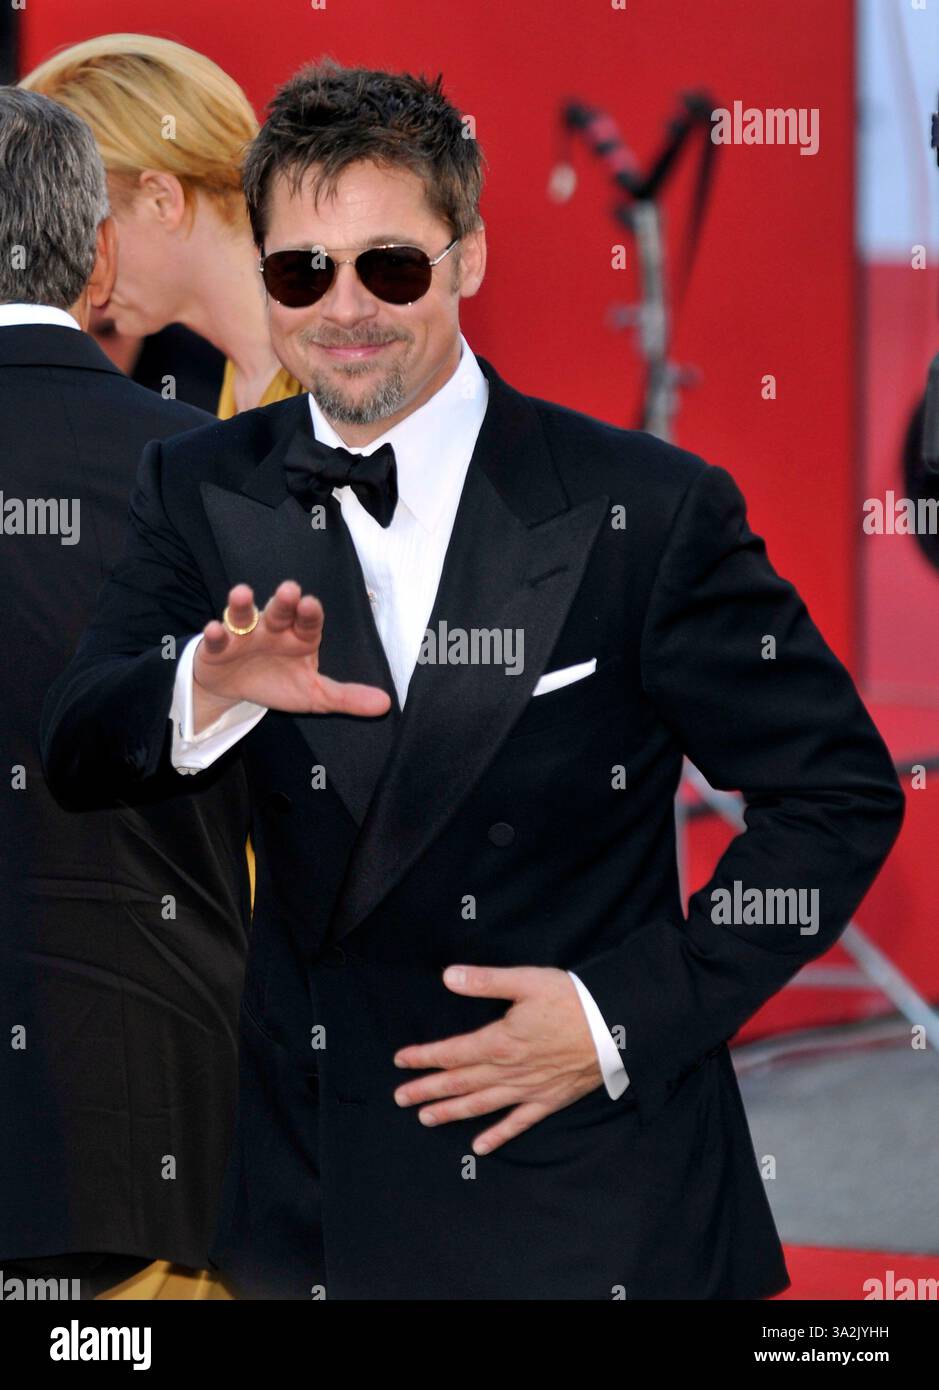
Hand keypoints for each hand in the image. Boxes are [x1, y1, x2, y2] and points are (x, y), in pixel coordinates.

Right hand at [192, 580, 391, 730]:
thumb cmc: (279, 683)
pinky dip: (213, 634)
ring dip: (242, 605)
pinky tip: (214, 630)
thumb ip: (347, 697)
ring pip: (243, 616)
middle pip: (279, 611)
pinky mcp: (217, 647)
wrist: (235, 690)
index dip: (310, 613)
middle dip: (284, 601)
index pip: (309, 621)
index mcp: (299, 637)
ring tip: (241, 594)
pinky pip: (215, 639)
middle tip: (290, 590)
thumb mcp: (315, 695)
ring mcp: (243, 635)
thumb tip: (385, 704)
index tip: (312, 604)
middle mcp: (272, 629)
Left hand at [393, 965, 603, 1154]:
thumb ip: (485, 981)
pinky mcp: (548, 1100)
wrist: (616, 1028)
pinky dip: (498, 1135)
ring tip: (426, 1119)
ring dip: (452, 1112)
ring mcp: (528, 1089)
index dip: (424, 1057)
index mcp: (499, 1041)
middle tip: (400, 1098)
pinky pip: (518, 1123)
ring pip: (481, 1104)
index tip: (401, 1061)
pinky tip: (479, 1146)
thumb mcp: (526, 982)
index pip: (452, 1052)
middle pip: (460, 1082)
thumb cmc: (572, 1000)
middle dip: (427, 1090)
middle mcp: (509, 1071)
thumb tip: (448, 976)